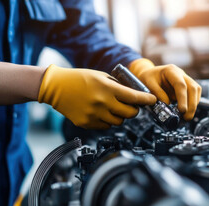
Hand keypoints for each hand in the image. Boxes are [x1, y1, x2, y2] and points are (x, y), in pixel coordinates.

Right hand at [38, 64, 156, 128]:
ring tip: (111, 107)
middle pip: (130, 113)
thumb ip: (117, 86)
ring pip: (119, 121)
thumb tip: (134, 95)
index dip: (146, 100)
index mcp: (107, 88)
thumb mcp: (101, 76)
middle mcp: (102, 103)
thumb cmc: (78, 78)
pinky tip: (100, 112)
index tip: (153, 100)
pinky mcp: (87, 123)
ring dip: (120, 115)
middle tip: (131, 105)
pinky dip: (107, 120)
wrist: (56, 87)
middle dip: (134, 109)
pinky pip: (106, 126)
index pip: (134, 97)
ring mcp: (94, 115)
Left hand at [129, 59, 200, 120]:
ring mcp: (186, 79)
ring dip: (193, 105)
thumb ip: (157, 93)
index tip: (182, 110)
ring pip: (196, 91)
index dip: (183, 98)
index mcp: (171, 71)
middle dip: (191, 104)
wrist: (151, 74)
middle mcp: (181, 74)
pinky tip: (187, 112)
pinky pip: (195, 94)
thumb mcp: (147, 83)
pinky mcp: (188, 86)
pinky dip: (193, 104)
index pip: (180, 85)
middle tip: (187, 117)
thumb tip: (167, 104)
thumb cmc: (149, 78)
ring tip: (187, 117)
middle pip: (192, 88)